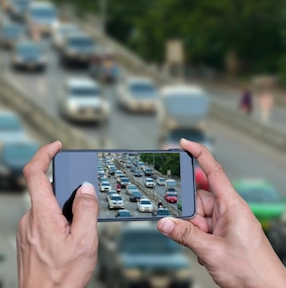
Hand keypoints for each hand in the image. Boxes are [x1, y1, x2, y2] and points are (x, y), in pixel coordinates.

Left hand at [17, 141, 98, 287]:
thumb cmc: (61, 278)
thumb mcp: (84, 242)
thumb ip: (86, 210)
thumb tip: (85, 188)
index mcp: (42, 214)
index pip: (34, 171)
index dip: (44, 153)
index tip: (56, 146)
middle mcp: (29, 218)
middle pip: (45, 192)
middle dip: (66, 195)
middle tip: (83, 210)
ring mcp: (26, 230)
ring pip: (45, 210)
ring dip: (62, 215)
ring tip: (76, 237)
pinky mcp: (26, 240)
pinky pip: (41, 223)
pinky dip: (56, 225)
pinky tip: (67, 244)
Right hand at [157, 138, 285, 287]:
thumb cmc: (252, 271)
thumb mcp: (211, 251)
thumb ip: (184, 235)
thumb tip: (164, 222)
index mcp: (232, 206)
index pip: (213, 172)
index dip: (199, 154)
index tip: (184, 143)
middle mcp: (229, 211)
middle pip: (197, 199)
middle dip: (188, 214)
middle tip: (185, 227)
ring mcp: (227, 224)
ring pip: (197, 216)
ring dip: (192, 230)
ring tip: (200, 246)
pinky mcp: (224, 235)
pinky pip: (202, 228)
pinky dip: (197, 238)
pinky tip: (204, 251)